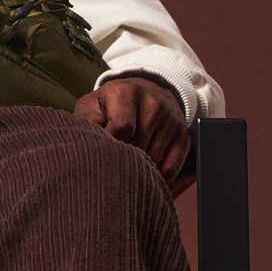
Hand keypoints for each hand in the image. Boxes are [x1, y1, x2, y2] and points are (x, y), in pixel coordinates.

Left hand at [74, 76, 190, 189]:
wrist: (146, 93)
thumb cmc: (111, 106)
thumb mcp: (93, 106)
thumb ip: (87, 120)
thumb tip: (93, 135)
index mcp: (127, 93)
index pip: (122, 129)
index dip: (110, 147)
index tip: (102, 154)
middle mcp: (154, 103)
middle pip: (138, 147)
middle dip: (122, 161)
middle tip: (111, 167)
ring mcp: (171, 120)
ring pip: (154, 160)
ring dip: (138, 170)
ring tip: (126, 168)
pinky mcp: (183, 136)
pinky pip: (170, 168)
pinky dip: (157, 177)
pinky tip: (144, 173)